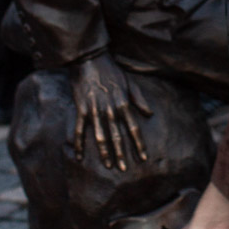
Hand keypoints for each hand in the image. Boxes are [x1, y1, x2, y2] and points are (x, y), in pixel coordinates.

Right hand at [69, 54, 152, 171]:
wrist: (90, 59)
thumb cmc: (111, 70)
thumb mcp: (129, 82)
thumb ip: (138, 99)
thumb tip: (149, 113)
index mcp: (123, 103)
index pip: (134, 128)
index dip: (139, 144)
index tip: (143, 157)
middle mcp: (110, 109)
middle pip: (117, 136)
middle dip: (122, 154)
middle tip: (124, 169)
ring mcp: (95, 110)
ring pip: (100, 136)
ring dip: (104, 152)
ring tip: (108, 165)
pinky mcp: (81, 108)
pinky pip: (80, 130)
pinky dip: (79, 144)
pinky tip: (79, 156)